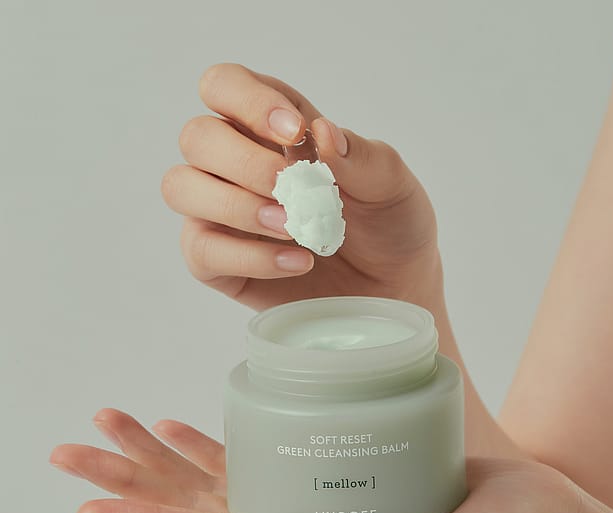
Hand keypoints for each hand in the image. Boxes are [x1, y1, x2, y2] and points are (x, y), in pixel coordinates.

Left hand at [49, 408, 582, 512]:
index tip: (93, 501)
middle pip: (202, 506)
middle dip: (137, 477)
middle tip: (78, 446)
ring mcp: (321, 497)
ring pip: (225, 475)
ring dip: (167, 454)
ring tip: (120, 422)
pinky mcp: (343, 467)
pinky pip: (270, 451)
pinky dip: (226, 437)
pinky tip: (195, 420)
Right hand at [161, 63, 441, 312]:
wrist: (395, 288)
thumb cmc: (390, 227)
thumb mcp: (392, 185)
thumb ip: (362, 156)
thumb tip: (321, 132)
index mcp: (272, 128)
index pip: (226, 86)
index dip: (248, 101)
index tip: (294, 132)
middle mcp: (237, 165)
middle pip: (197, 136)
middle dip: (244, 162)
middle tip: (291, 189)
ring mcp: (222, 214)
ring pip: (181, 187)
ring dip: (235, 205)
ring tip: (293, 227)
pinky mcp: (221, 263)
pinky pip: (202, 250)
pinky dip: (249, 256)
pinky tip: (297, 262)